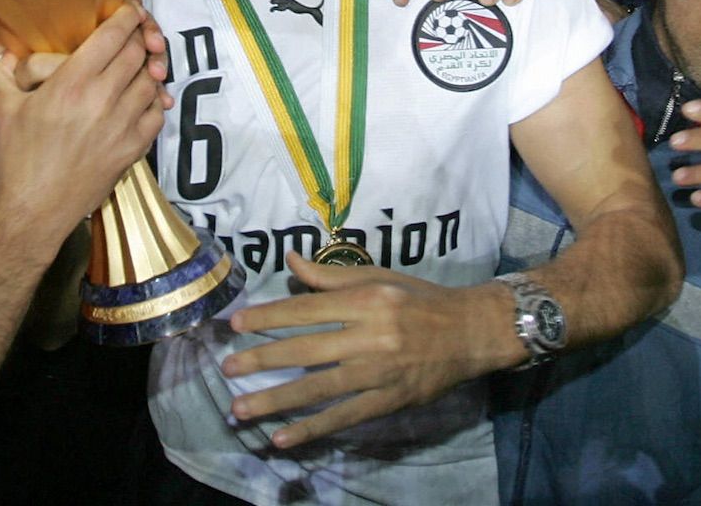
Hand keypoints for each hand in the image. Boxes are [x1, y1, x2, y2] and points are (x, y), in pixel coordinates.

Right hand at [0, 3, 167, 248]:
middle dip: (139, 38)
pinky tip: (144, 98)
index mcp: (71, 83)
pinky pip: (156, 114)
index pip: (112, 35)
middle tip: (135, 34)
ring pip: (150, 81)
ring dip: (147, 68)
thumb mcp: (1, 107)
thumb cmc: (16, 158)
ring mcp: (122, 126)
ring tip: (139, 64)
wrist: (32, 210)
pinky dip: (154, 101)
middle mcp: (102, 99)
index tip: (128, 11)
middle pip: (136, 53)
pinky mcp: (132, 150)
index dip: (126, 17)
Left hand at [223, 254, 518, 447]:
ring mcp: (380, 371)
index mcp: (367, 299)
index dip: (270, 316)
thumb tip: (290, 262)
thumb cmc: (423, 300)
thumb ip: (332, 276)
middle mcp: (371, 334)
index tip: (236, 324)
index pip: (307, 308)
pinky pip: (345, 416)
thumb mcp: (381, 278)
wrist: (473, 331)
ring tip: (241, 409)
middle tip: (227, 368)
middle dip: (262, 359)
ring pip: (319, 387)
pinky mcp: (389, 399)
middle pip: (306, 349)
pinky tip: (282, 438)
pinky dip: (312, 428)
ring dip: (276, 399)